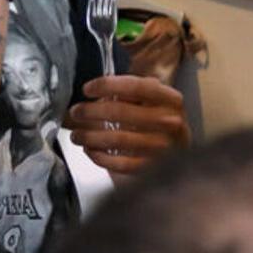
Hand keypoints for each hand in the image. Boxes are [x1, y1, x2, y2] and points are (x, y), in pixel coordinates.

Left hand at [64, 74, 189, 173]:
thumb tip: (94, 92)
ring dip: (89, 136)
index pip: (136, 86)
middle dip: (90, 111)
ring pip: (116, 139)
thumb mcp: (151, 99)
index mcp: (170, 99)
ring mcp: (163, 146)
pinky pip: (120, 164)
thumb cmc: (156, 120)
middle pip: (121, 112)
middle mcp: (170, 122)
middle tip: (76, 112)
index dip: (107, 85)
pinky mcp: (152, 167)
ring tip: (77, 135)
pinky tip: (91, 151)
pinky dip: (100, 157)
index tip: (87, 89)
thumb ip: (130, 91)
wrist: (175, 150)